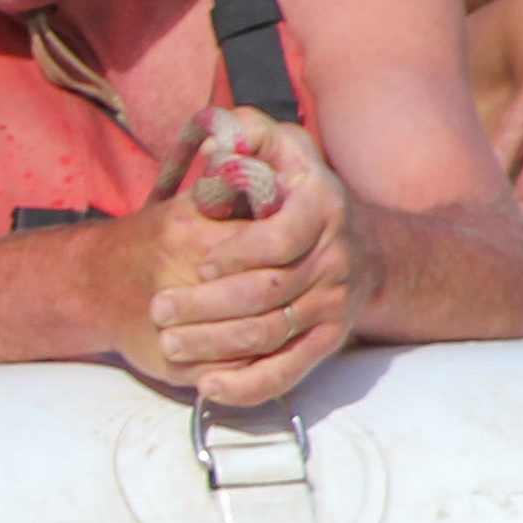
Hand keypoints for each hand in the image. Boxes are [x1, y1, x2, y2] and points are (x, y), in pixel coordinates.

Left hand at [111, 108, 355, 404]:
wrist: (364, 245)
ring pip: (272, 335)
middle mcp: (335, 259)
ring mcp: (333, 305)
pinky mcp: (328, 341)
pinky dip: (249, 386)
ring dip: (216, 344)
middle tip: (159, 308)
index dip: (239, 254)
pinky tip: (208, 388)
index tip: (200, 263)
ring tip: (169, 343)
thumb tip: (222, 135)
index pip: (281, 239)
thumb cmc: (301, 190)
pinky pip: (290, 371)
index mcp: (322, 208)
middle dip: (208, 305)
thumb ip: (250, 133)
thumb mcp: (283, 147)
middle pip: (269, 294)